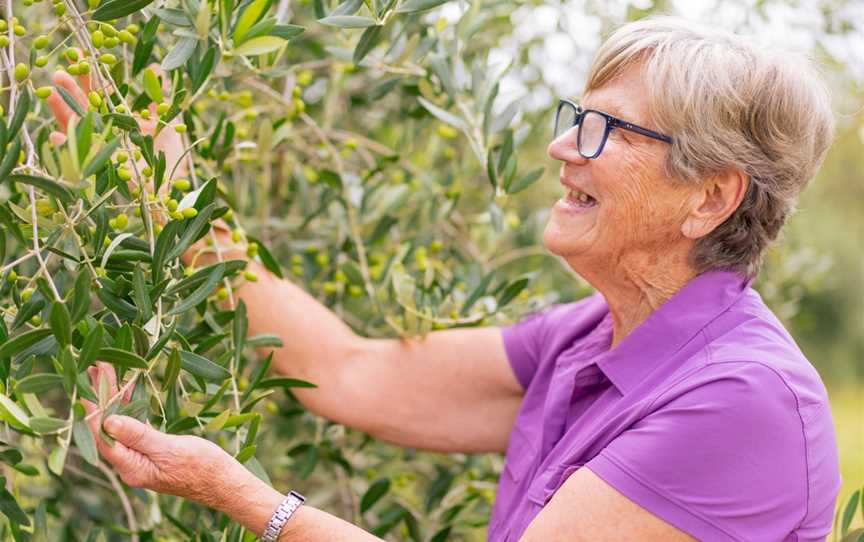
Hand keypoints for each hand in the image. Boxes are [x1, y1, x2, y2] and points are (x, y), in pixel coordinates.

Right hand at [47, 62, 187, 182]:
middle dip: (70, 91)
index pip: (98, 94)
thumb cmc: (167, 155)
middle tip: (59, 73)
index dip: (89, 75)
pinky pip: (77, 159)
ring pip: (74, 129)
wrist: (173, 185)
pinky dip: (66, 149)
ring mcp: (98, 148)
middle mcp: (103, 131)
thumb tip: (156, 67)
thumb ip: (158, 98)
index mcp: (117, 118)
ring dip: (61, 112)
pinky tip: (55, 137)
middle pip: (81, 108)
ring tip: (50, 95)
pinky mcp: (98, 169)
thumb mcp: (165, 124)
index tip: (80, 54)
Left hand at [81, 362, 239, 507]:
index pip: (103, 435)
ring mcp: (139, 457)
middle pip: (107, 427)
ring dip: (113, 399)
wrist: (223, 483)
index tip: (90, 381)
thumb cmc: (203, 467)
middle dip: (101, 397)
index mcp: (131, 467)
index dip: (94, 407)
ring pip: (119, 424)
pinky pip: (134, 426)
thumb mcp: (171, 449)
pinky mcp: (150, 451)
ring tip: (107, 372)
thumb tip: (109, 421)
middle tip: (96, 366)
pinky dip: (130, 406)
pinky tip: (128, 389)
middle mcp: (129, 463)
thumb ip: (139, 436)